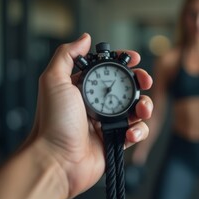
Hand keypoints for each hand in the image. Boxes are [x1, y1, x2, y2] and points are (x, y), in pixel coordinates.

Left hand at [25, 33, 152, 198]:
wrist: (56, 160)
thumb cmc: (52, 123)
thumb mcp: (53, 81)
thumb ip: (67, 55)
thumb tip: (84, 38)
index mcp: (84, 87)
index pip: (109, 69)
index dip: (124, 62)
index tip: (134, 59)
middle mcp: (97, 103)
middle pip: (128, 86)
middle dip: (141, 82)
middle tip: (145, 83)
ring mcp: (108, 122)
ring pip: (137, 108)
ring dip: (145, 107)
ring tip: (142, 111)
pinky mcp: (116, 140)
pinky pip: (136, 131)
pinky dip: (139, 131)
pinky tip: (130, 133)